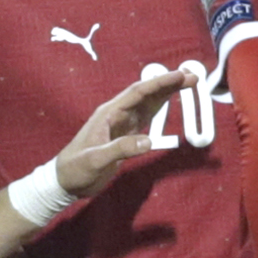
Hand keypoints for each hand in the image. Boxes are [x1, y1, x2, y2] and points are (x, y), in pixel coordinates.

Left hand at [53, 66, 199, 199]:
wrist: (65, 181)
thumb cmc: (76, 169)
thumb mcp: (96, 160)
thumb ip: (120, 149)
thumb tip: (149, 142)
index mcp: (109, 113)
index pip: (138, 92)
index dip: (160, 83)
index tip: (180, 76)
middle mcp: (117, 114)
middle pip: (146, 93)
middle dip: (168, 83)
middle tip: (192, 76)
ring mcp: (122, 124)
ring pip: (148, 103)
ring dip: (167, 93)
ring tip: (187, 82)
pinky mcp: (126, 135)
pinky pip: (146, 117)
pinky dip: (160, 108)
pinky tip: (171, 102)